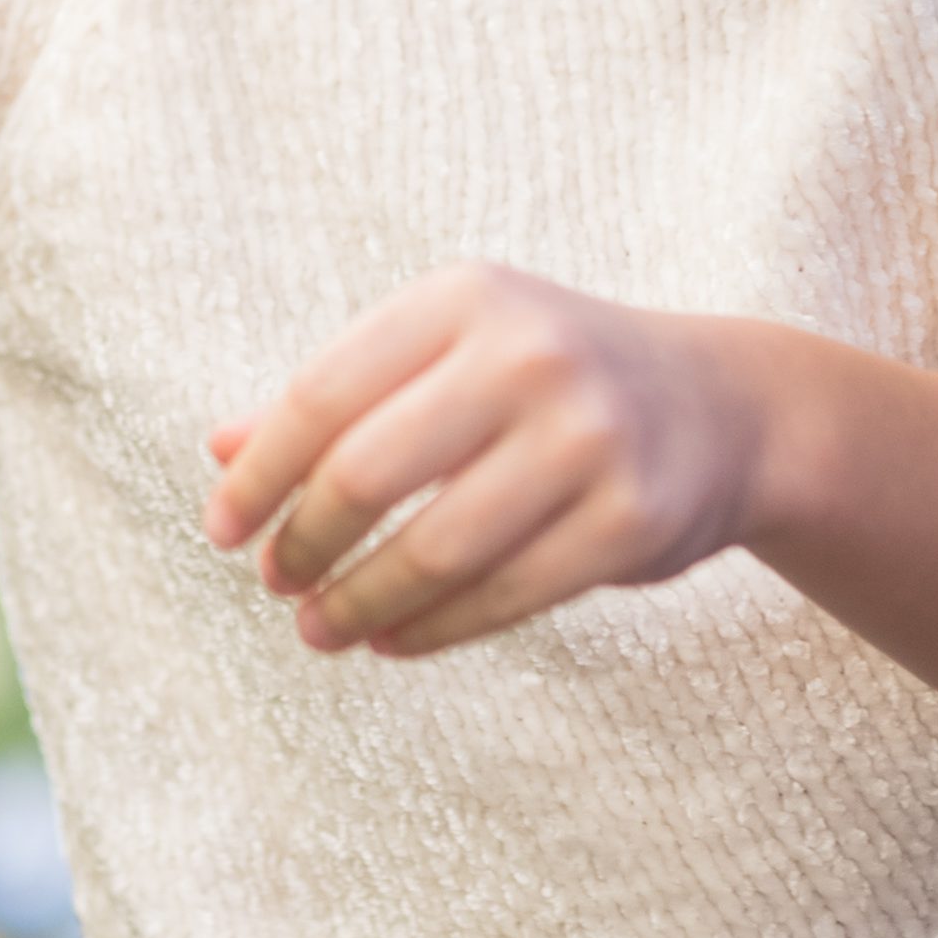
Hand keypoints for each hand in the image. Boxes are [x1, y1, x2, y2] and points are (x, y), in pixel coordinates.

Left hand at [198, 262, 787, 657]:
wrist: (721, 406)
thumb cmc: (547, 379)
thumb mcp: (448, 353)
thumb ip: (340, 396)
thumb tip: (216, 451)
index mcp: (463, 299)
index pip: (324, 393)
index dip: (261, 473)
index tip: (222, 531)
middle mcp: (528, 355)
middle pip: (368, 470)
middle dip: (305, 541)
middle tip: (276, 583)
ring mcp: (588, 438)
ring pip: (435, 547)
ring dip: (360, 601)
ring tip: (320, 629)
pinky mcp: (630, 520)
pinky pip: (502, 595)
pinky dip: (431, 628)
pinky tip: (391, 639)